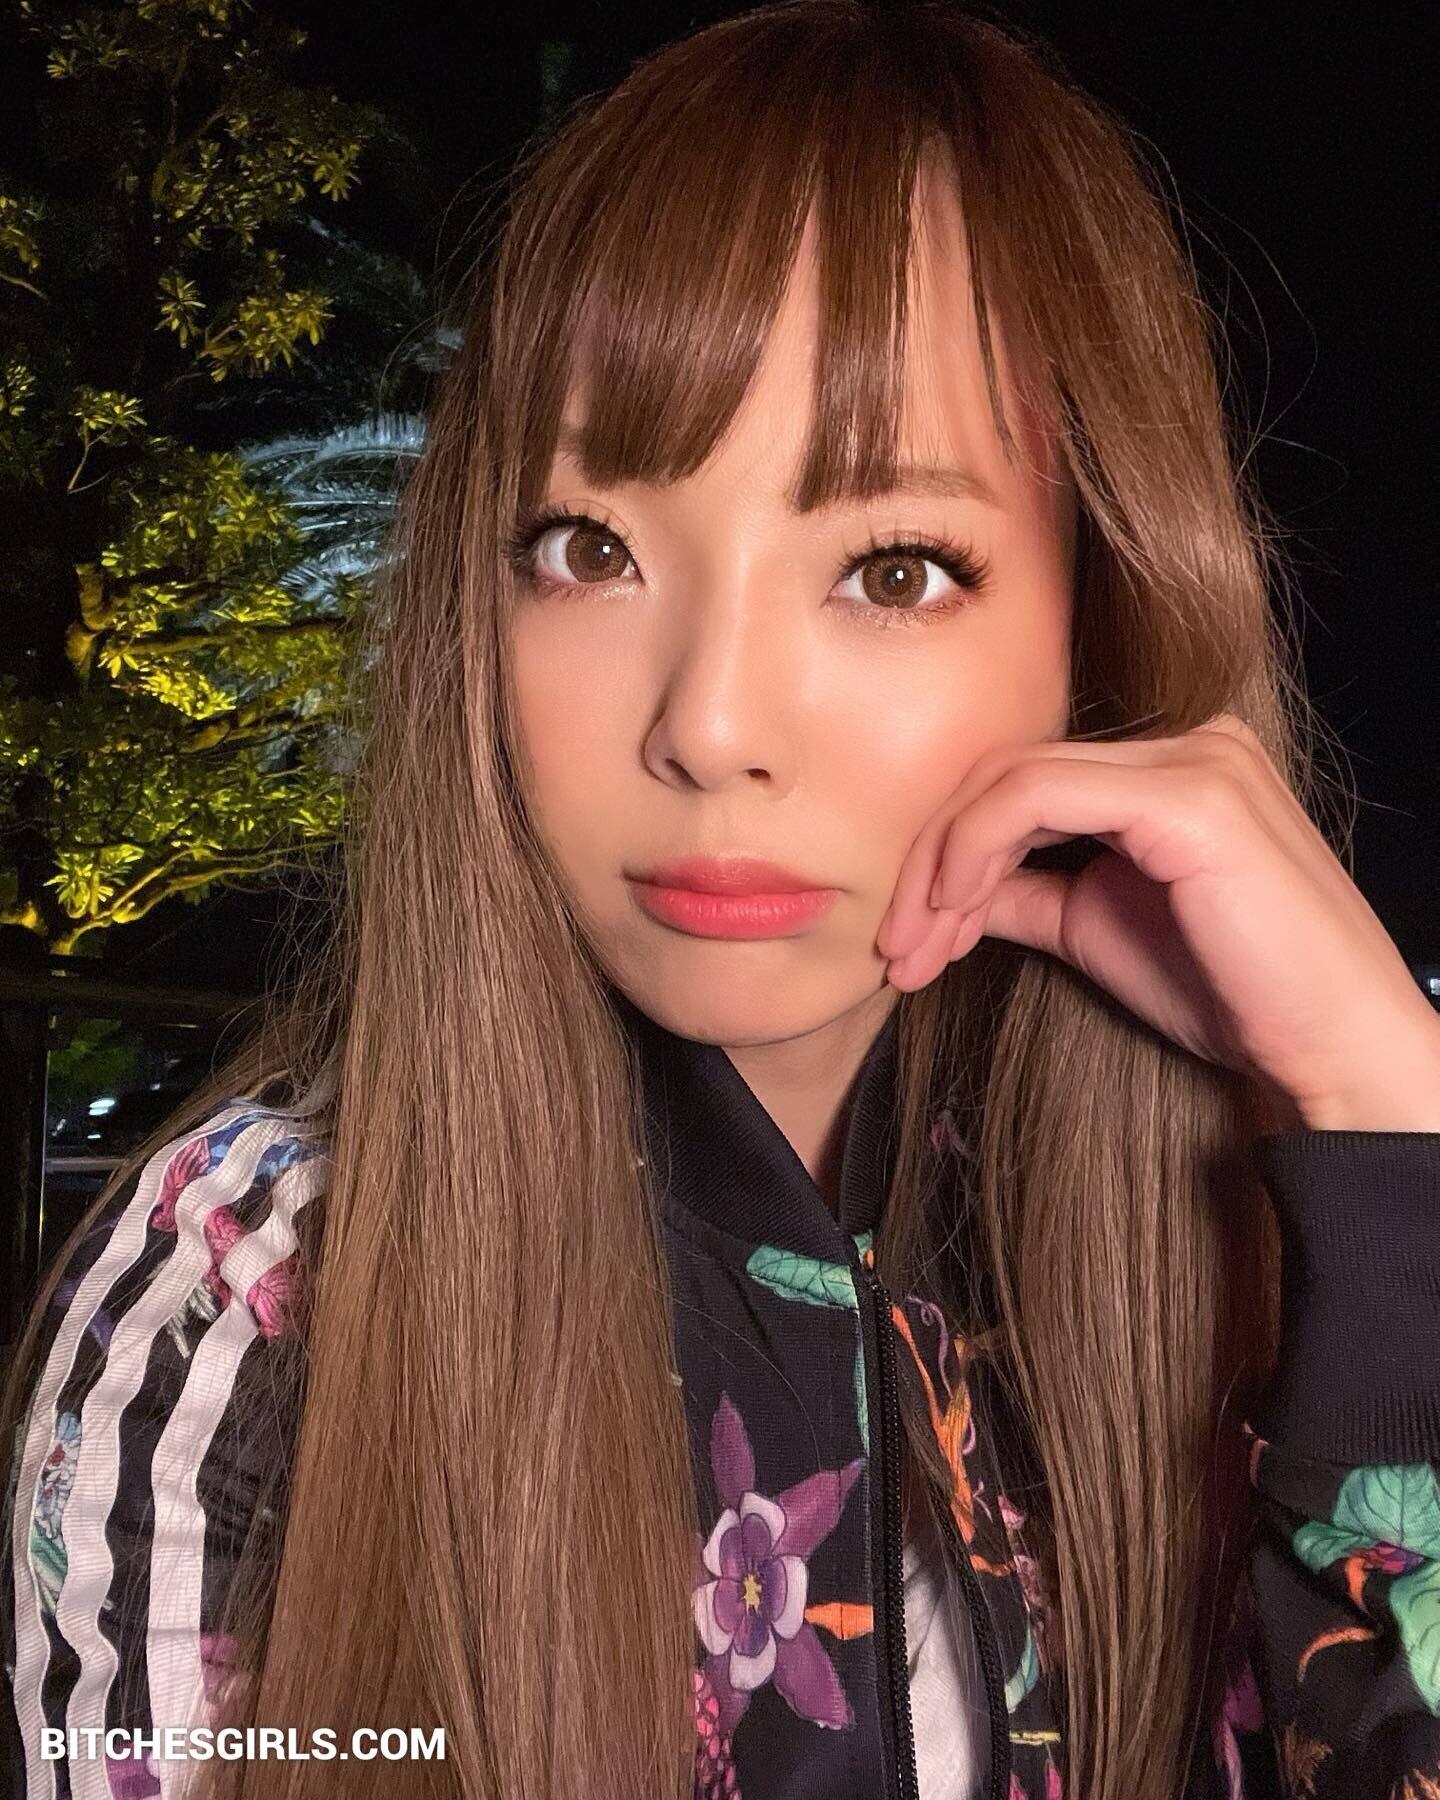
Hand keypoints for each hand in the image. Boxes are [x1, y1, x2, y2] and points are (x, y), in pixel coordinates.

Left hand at [876, 713, 1439, 1130]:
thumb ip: (1030, 895)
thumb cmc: (1232, 996)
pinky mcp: (1186, 797)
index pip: (1027, 782)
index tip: (909, 941)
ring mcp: (1193, 760)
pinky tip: (956, 917)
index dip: (951, 854)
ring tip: (914, 951)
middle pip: (1009, 773)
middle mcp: (1188, 742)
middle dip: (933, 864)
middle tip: (895, 950)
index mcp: (1173, 767)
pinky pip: (1037, 798)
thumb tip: (952, 894)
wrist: (1330, 1047)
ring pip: (1012, 780)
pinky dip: (977, 854)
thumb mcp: (1099, 932)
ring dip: (943, 868)